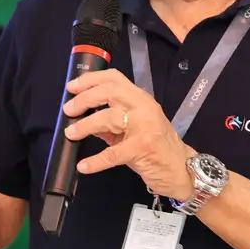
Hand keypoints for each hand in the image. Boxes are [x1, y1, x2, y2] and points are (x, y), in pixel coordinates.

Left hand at [61, 69, 194, 200]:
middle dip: (84, 99)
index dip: (90, 79)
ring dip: (85, 125)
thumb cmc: (156, 148)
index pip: (114, 78)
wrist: (181, 169)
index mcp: (140, 99)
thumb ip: (110, 122)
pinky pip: (113, 153)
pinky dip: (96, 161)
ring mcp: (145, 126)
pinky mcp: (143, 148)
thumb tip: (81, 118)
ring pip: (109, 117)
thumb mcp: (133, 129)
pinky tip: (84, 166)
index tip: (71, 87)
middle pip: (109, 92)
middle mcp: (144, 107)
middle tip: (68, 110)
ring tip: (71, 133)